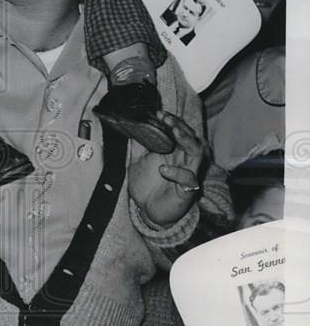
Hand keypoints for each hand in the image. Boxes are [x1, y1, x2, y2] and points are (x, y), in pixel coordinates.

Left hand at [128, 111, 205, 225]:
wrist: (150, 211)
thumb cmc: (148, 186)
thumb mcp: (137, 161)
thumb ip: (137, 146)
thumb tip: (129, 127)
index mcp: (173, 150)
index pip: (178, 130)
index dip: (171, 120)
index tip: (159, 113)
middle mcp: (183, 159)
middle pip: (190, 136)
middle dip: (179, 125)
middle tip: (167, 119)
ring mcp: (188, 173)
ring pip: (196, 152)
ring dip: (186, 140)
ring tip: (174, 133)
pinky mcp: (188, 189)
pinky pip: (188, 178)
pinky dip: (178, 172)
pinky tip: (164, 169)